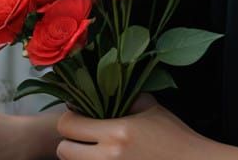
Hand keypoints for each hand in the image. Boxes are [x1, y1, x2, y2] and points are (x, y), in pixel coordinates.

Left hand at [55, 97, 237, 159]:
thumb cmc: (173, 135)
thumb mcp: (150, 107)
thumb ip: (125, 96)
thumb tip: (104, 85)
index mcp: (117, 132)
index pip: (69, 125)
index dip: (69, 117)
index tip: (77, 112)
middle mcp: (109, 157)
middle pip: (64, 152)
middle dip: (69, 140)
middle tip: (81, 133)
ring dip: (79, 155)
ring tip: (93, 146)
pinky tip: (104, 156)